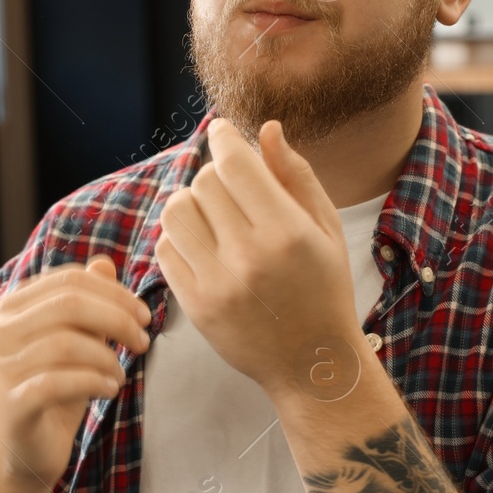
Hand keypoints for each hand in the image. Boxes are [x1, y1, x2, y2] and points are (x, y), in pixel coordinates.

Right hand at [0, 256, 148, 491]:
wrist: (29, 456)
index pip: (67, 280)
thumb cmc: (55, 397)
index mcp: (13, 310)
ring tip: (120, 373)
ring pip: (62, 342)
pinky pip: (53, 383)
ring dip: (106, 356)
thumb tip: (104, 263)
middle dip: (116, 318)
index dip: (113, 293)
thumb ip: (88, 304)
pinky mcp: (8, 406)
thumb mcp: (79, 345)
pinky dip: (92, 381)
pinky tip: (109, 390)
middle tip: (143, 341)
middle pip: (66, 303)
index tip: (143, 316)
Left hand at [155, 118, 366, 399]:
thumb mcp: (326, 229)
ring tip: (212, 215)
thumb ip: (296, 175)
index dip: (224, 138)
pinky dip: (179, 239)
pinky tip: (203, 246)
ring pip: (176, 211)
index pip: (235, 163)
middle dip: (215, 175)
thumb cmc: (325, 289)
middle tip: (230, 189)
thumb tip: (267, 129)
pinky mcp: (195, 306)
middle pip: (204, 182)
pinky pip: (166, 249)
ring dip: (191, 203)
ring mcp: (217, 284)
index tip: (223, 133)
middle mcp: (249, 256)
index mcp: (288, 232)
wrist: (312, 363)